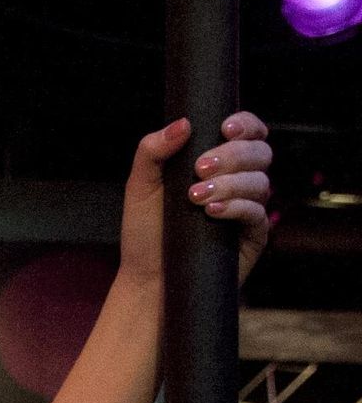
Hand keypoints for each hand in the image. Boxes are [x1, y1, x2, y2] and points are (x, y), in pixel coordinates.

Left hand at [120, 112, 271, 286]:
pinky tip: (211, 212)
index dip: (246, 124)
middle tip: (199, 169)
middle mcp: (236, 182)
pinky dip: (236, 207)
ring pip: (260, 181)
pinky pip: (258, 213)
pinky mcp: (252, 236)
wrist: (148, 279)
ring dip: (229, 183)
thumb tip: (183, 123)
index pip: (246, 133)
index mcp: (216, 164)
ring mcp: (247, 209)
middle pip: (259, 152)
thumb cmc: (146, 232)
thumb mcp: (140, 186)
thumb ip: (153, 150)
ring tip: (195, 197)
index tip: (225, 128)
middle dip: (232, 155)